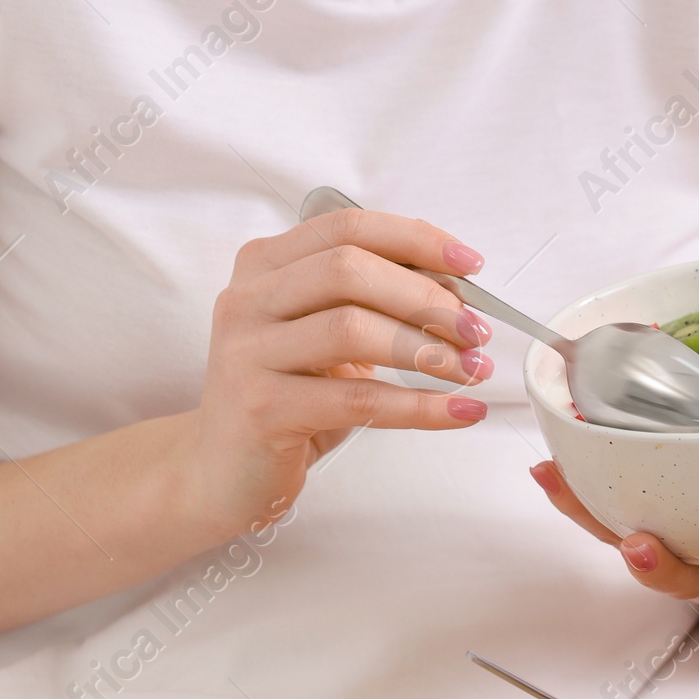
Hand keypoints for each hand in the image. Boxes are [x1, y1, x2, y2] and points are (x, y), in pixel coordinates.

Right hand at [183, 204, 492, 540]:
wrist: (223, 470)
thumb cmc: (289, 395)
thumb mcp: (326, 334)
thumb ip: (372, 297)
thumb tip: (456, 282)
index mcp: (265, 264)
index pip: (347, 228)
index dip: (415, 240)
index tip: (470, 265)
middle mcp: (247, 299)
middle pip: (348, 270)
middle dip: (425, 296)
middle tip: (475, 328)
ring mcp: (247, 353)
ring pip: (351, 330)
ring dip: (427, 348)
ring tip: (472, 369)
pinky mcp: (260, 409)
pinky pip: (358, 400)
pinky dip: (420, 406)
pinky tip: (459, 410)